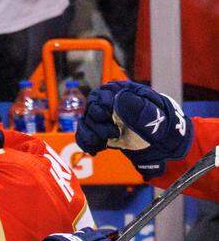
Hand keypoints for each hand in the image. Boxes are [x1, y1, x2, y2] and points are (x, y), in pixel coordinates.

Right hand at [75, 81, 192, 177]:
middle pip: (89, 111)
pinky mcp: (97, 130)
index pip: (98, 97)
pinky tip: (97, 149)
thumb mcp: (152, 115)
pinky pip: (82, 135)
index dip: (102, 111)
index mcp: (120, 91)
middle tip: (114, 133)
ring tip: (107, 142)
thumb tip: (119, 97)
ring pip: (84, 124)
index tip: (113, 122)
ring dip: (92, 137)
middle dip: (99, 126)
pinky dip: (87, 143)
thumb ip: (137, 106)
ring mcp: (101, 116)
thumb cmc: (157, 124)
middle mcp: (107, 102)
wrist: (158, 139)